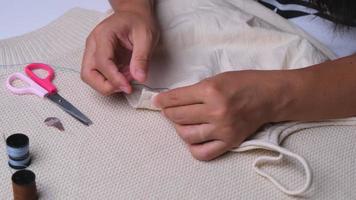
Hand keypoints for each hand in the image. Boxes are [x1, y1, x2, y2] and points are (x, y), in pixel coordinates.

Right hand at [81, 10, 158, 94]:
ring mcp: (93, 52)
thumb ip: (142, 58)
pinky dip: (110, 81)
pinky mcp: (97, 59)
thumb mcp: (146, 37)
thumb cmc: (138, 22)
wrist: (134, 15)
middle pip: (88, 73)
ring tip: (126, 80)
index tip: (128, 87)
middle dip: (106, 86)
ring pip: (89, 77)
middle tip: (125, 86)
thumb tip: (139, 77)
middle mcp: (93, 44)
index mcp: (103, 35)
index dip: (114, 79)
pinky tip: (124, 76)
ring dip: (107, 85)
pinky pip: (97, 75)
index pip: (102, 62)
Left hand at [154, 71, 289, 160]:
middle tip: (168, 110)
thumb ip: (194, 90)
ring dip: (178, 128)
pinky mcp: (229, 142)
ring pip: (186, 135)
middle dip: (168, 112)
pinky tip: (193, 137)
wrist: (269, 96)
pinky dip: (193, 147)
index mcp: (211, 90)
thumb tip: (171, 100)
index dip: (162, 100)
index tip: (157, 101)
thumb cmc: (244, 82)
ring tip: (182, 122)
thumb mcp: (216, 78)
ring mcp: (222, 129)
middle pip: (178, 116)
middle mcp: (216, 111)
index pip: (176, 98)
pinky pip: (203, 153)